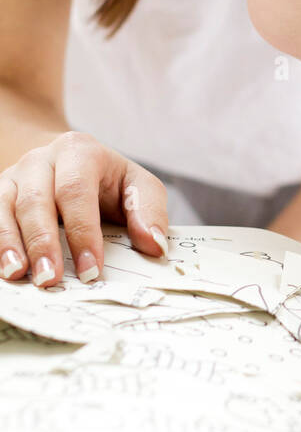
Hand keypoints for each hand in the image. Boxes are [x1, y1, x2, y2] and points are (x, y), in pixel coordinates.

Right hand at [0, 132, 169, 287]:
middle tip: (51, 280)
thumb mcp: (138, 185)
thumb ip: (149, 211)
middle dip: (43, 243)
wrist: (68, 161)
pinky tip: (4, 268)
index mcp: (80, 151)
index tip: (91, 269)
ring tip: (19, 276)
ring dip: (10, 245)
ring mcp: (14, 175)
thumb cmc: (108, 181)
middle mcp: (41, 159)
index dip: (82, 231)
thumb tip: (154, 245)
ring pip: (5, 208)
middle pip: (36, 200)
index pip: (76, 190)